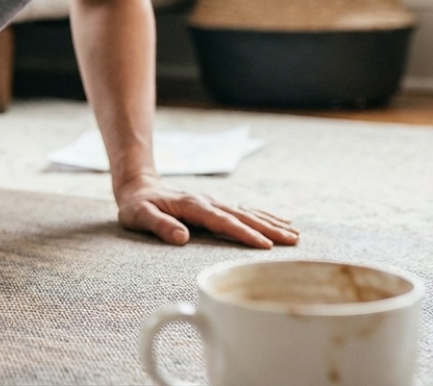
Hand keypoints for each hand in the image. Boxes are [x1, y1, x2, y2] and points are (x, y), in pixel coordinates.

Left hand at [114, 174, 298, 248]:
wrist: (138, 187)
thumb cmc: (137, 206)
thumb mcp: (139, 216)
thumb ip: (159, 225)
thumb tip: (182, 238)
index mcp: (192, 206)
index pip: (222, 221)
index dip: (244, 233)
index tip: (265, 245)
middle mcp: (207, 202)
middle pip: (242, 216)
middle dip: (268, 229)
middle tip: (293, 241)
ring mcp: (213, 203)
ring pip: (247, 212)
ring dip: (271, 223)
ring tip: (295, 234)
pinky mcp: (216, 206)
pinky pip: (244, 211)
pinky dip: (263, 216)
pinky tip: (280, 222)